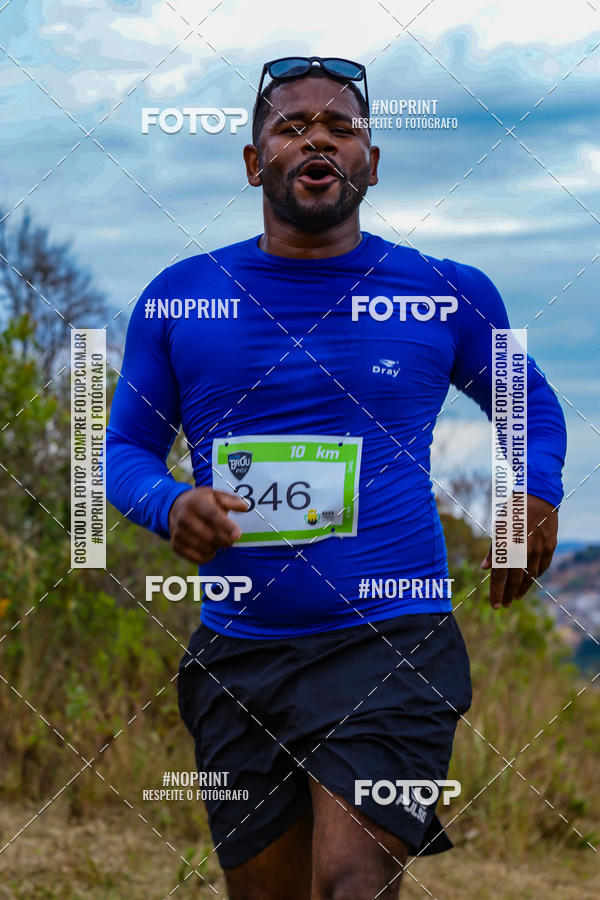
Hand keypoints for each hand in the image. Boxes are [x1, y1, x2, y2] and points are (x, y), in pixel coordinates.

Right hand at [168, 487, 247, 563]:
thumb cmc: (201, 501)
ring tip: (218, 541)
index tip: (238, 534)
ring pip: (205, 548)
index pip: (213, 516)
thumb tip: (244, 508)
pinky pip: (197, 558)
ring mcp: (177, 532)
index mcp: (196, 502)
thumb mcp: (215, 495)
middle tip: (231, 539)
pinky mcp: (175, 545)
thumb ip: (231, 501)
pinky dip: (208, 557)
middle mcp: (184, 517)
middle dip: (226, 540)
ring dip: (217, 548)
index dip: (227, 526)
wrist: (174, 506)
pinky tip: (210, 549)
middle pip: (210, 536)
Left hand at [481, 493, 557, 608]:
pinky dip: (535, 576)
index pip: (500, 576)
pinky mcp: (550, 547)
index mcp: (506, 545)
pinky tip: (529, 580)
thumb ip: (493, 550)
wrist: (538, 496)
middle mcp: (523, 550)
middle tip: (504, 605)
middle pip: (515, 580)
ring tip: (515, 597)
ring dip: (522, 589)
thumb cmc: (513, 511)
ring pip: (530, 577)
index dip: (496, 592)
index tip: (495, 605)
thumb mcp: (498, 527)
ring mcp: (539, 549)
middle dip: (508, 595)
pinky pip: (542, 567)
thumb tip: (485, 568)